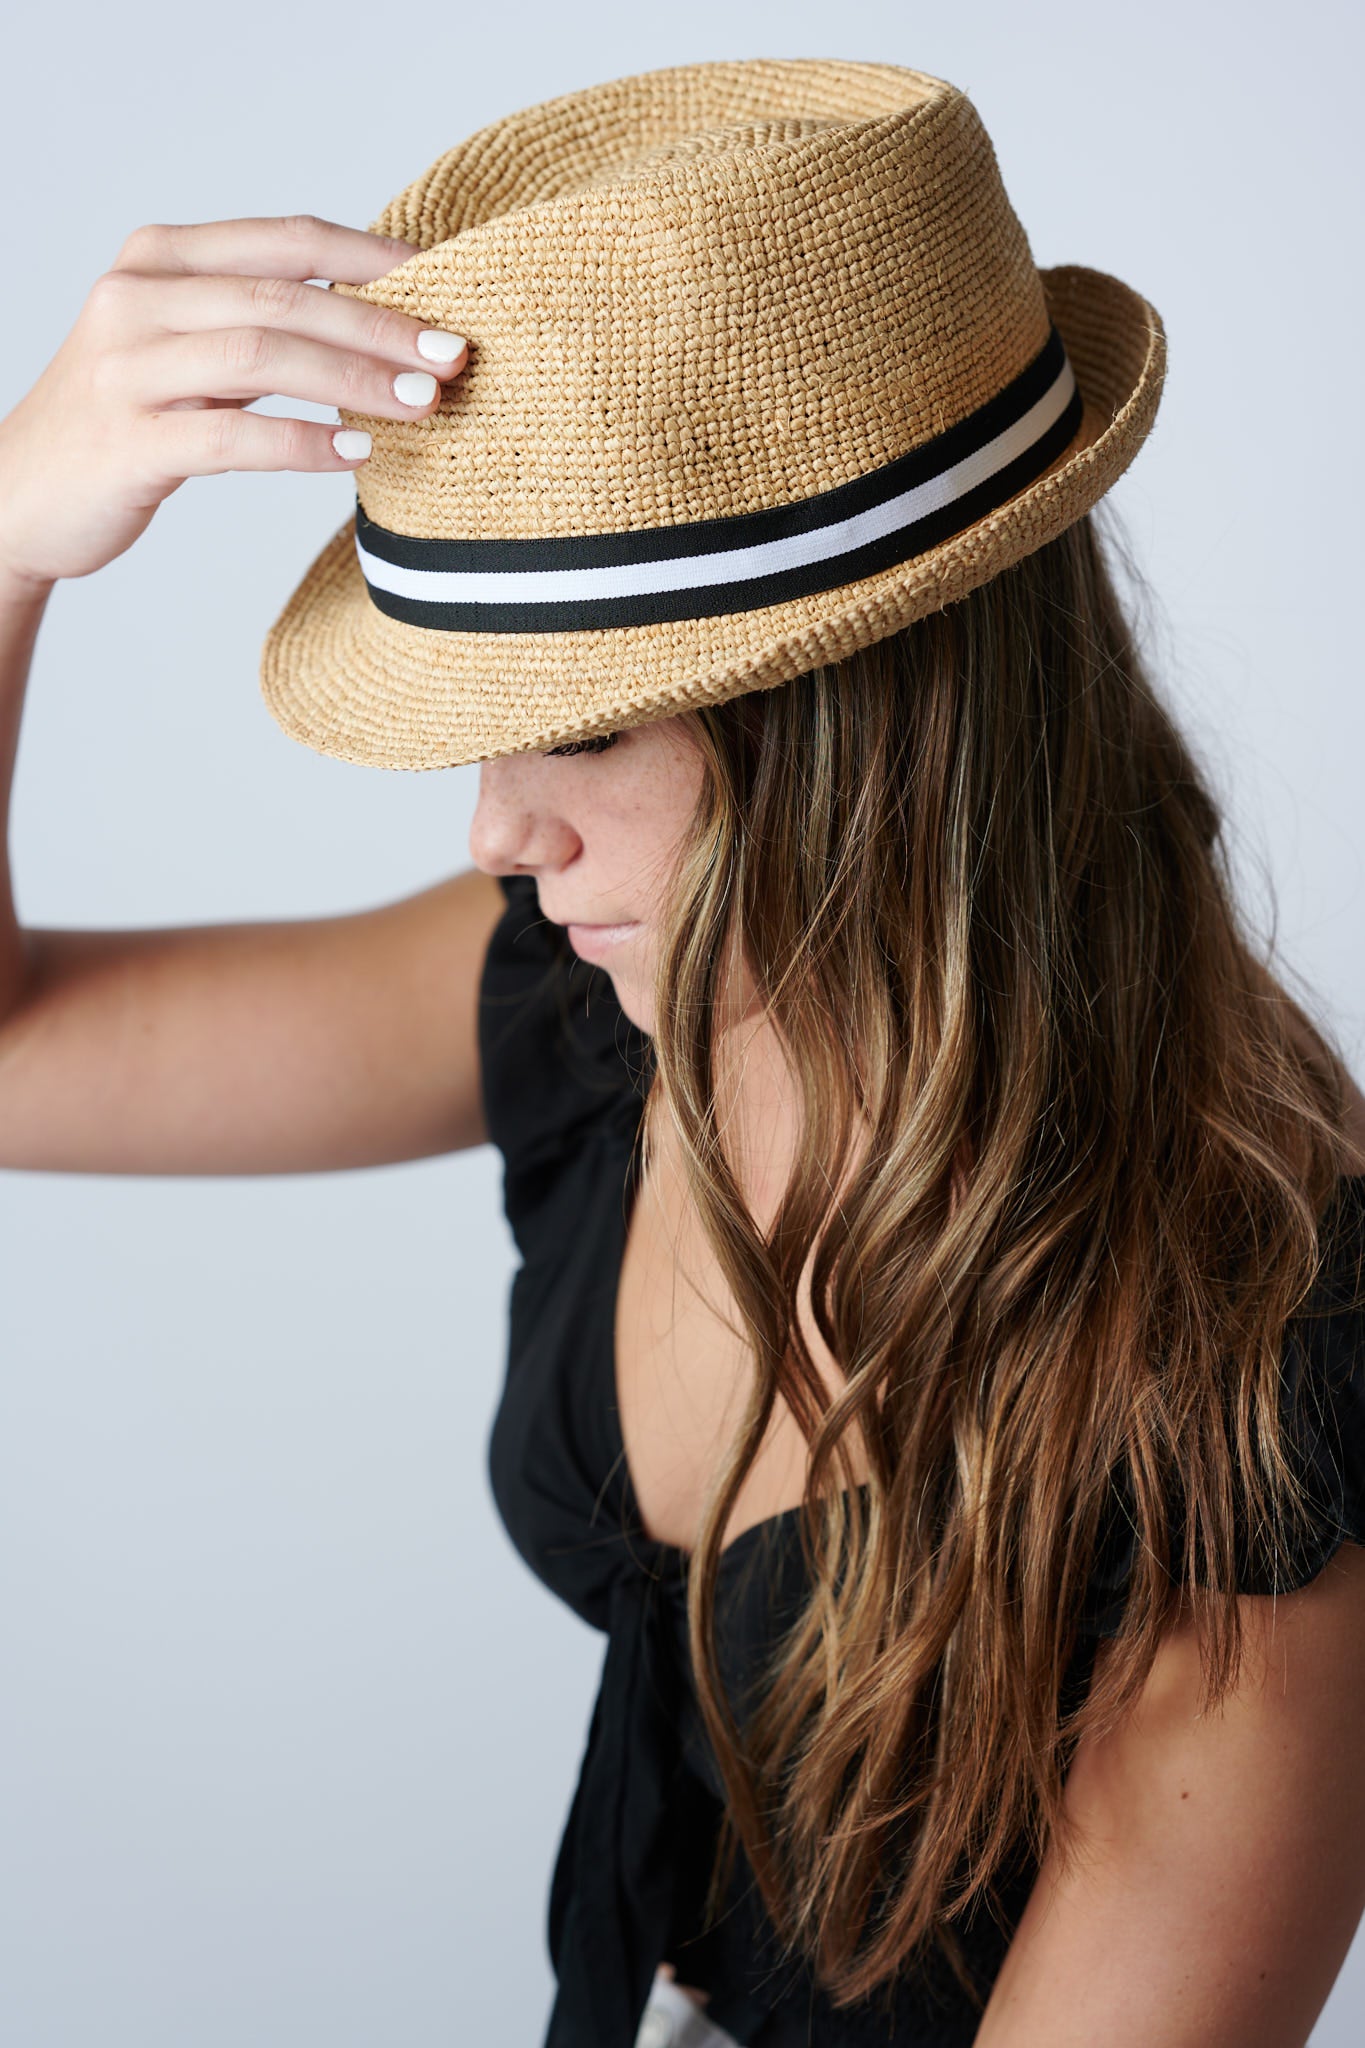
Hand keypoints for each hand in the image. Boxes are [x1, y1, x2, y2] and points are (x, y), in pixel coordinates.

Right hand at [0, 213, 467, 590]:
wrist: (22, 494)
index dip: (373, 259)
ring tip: (424, 404)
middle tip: (455, 355)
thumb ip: (257, 322)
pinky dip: (302, 442)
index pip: (286, 239)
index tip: (451, 283)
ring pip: (262, 356)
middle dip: (380, 324)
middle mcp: (136, 298)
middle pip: (283, 297)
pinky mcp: (127, 442)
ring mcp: (126, 369)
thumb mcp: (183, 348)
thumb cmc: (125, 421)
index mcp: (159, 259)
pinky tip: (356, 453)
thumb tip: (384, 320)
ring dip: (354, 377)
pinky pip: (231, 437)